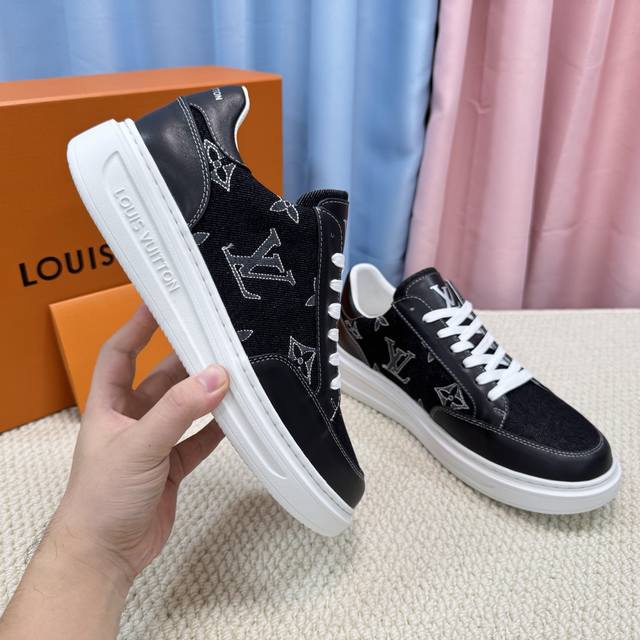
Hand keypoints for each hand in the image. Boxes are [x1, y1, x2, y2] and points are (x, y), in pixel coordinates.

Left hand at [50, 305, 228, 589]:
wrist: (105, 555)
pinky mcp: (171, 466)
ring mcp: (153, 443)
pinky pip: (199, 439)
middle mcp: (131, 419)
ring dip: (206, 394)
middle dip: (186, 360)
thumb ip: (179, 411)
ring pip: (184, 408)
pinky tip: (237, 417)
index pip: (119, 353)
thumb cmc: (102, 497)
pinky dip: (217, 428)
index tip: (161, 303)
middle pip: (160, 378)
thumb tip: (216, 376)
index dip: (137, 327)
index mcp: (108, 406)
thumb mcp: (139, 446)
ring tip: (235, 374)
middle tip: (216, 339)